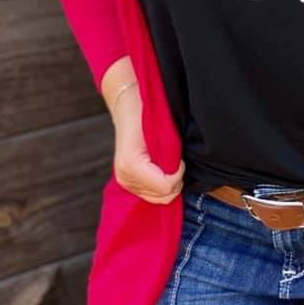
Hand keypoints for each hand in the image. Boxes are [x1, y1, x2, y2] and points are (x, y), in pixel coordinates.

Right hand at [112, 83, 184, 203]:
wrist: (128, 106)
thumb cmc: (146, 113)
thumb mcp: (162, 132)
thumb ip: (170, 154)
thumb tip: (180, 170)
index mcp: (132, 164)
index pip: (165, 187)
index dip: (179, 173)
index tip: (180, 158)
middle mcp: (125, 177)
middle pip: (162, 197)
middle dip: (175, 181)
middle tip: (177, 162)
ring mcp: (124, 181)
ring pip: (157, 198)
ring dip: (168, 183)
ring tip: (169, 164)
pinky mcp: (126, 181)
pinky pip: (150, 194)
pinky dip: (161, 185)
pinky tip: (162, 170)